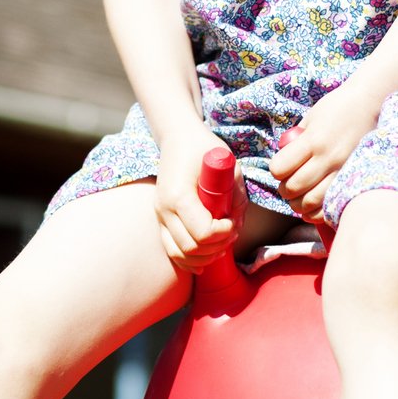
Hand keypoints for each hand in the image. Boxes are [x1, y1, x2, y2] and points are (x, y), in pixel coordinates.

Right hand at [153, 126, 246, 273]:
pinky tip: (206, 257)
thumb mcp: (229, 165)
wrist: (178, 138)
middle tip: (231, 232)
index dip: (223, 233)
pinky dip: (190, 260)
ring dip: (205, 256)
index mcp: (179, 195)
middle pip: (191, 248)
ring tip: (221, 242)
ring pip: (180, 255)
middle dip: (217, 246)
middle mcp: (164, 209)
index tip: (232, 220)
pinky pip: (172, 251)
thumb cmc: (204, 148)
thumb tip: (237, 223)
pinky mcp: (161, 221)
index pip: (203, 232)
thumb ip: (237, 196)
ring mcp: (160, 216)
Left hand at [268, 74, 384, 221]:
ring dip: (299, 203)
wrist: (372, 104)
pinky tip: (314, 204)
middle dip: (285, 189)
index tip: (280, 166)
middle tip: (288, 184)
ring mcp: (343, 171)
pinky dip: (317, 211)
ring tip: (299, 196)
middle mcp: (328, 158)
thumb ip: (296, 140)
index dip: (276, 170)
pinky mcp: (354, 179)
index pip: (280, 168)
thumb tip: (284, 161)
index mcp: (313, 141)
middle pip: (294, 188)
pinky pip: (331, 206)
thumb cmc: (338, 108)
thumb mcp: (311, 118)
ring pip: (311, 202)